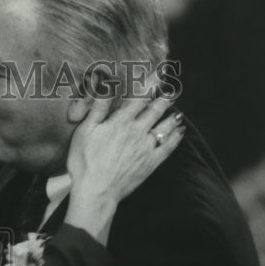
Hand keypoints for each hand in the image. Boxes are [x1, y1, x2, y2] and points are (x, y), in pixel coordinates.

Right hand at [65, 77, 183, 244]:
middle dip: (164, 99)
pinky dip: (176, 137)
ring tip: (176, 110)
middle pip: (155, 110)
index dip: (151, 82)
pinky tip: (180, 132)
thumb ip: (98, 107)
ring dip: (171, 116)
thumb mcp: (85, 132)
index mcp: (121, 122)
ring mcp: (146, 148)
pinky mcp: (151, 163)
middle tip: (172, 91)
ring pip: (165, 127)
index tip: (160, 72)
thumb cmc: (85, 162)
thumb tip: (105, 84)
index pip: (139, 97)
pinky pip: (168, 147)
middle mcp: (137, 131)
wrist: (96, 192)